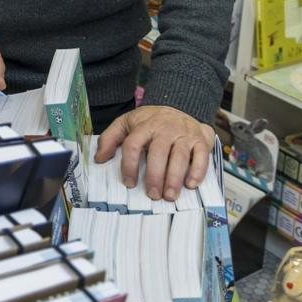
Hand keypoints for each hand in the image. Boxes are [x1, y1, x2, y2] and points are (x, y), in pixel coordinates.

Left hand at [95, 104, 213, 200]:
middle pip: (158, 153)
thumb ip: (110, 138)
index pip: (133, 145)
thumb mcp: (126, 123)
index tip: (129, 183)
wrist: (179, 106)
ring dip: (174, 178)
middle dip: (155, 176)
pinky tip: (190, 185)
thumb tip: (99, 158)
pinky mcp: (201, 140)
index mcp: (144, 125)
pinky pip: (201, 156)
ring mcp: (184, 134)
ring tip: (169, 195)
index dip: (129, 165)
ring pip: (180, 157)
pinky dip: (197, 171)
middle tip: (152, 194)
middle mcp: (164, 129)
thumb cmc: (150, 121)